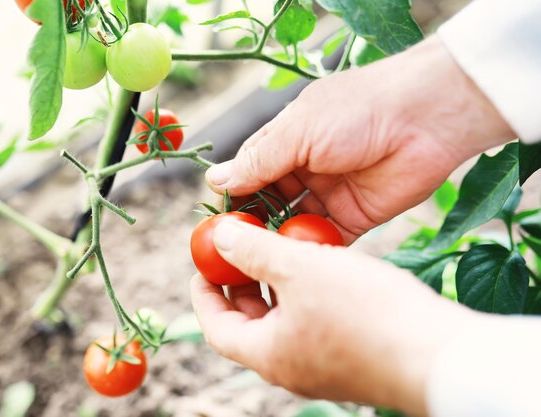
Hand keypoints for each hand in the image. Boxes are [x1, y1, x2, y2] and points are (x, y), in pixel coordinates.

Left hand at [190, 221, 479, 415]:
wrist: (441, 355)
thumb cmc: (366, 312)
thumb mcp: (300, 268)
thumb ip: (254, 250)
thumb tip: (219, 237)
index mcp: (268, 354)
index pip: (216, 326)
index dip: (204, 292)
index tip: (205, 264)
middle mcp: (291, 367)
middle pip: (249, 323)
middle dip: (242, 283)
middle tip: (243, 248)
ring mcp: (323, 366)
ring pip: (284, 320)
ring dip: (277, 284)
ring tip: (283, 247)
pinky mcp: (352, 359)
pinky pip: (314, 323)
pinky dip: (306, 294)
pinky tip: (322, 265)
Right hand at [205, 36, 514, 242]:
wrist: (426, 118)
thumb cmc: (357, 111)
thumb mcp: (298, 131)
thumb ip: (259, 161)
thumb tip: (215, 180)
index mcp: (288, 140)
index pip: (249, 171)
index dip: (232, 194)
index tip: (216, 221)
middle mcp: (305, 167)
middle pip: (268, 201)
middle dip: (252, 222)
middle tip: (232, 248)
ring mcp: (330, 194)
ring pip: (293, 223)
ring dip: (277, 238)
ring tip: (259, 258)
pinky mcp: (355, 217)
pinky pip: (325, 239)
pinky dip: (309, 250)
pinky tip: (293, 263)